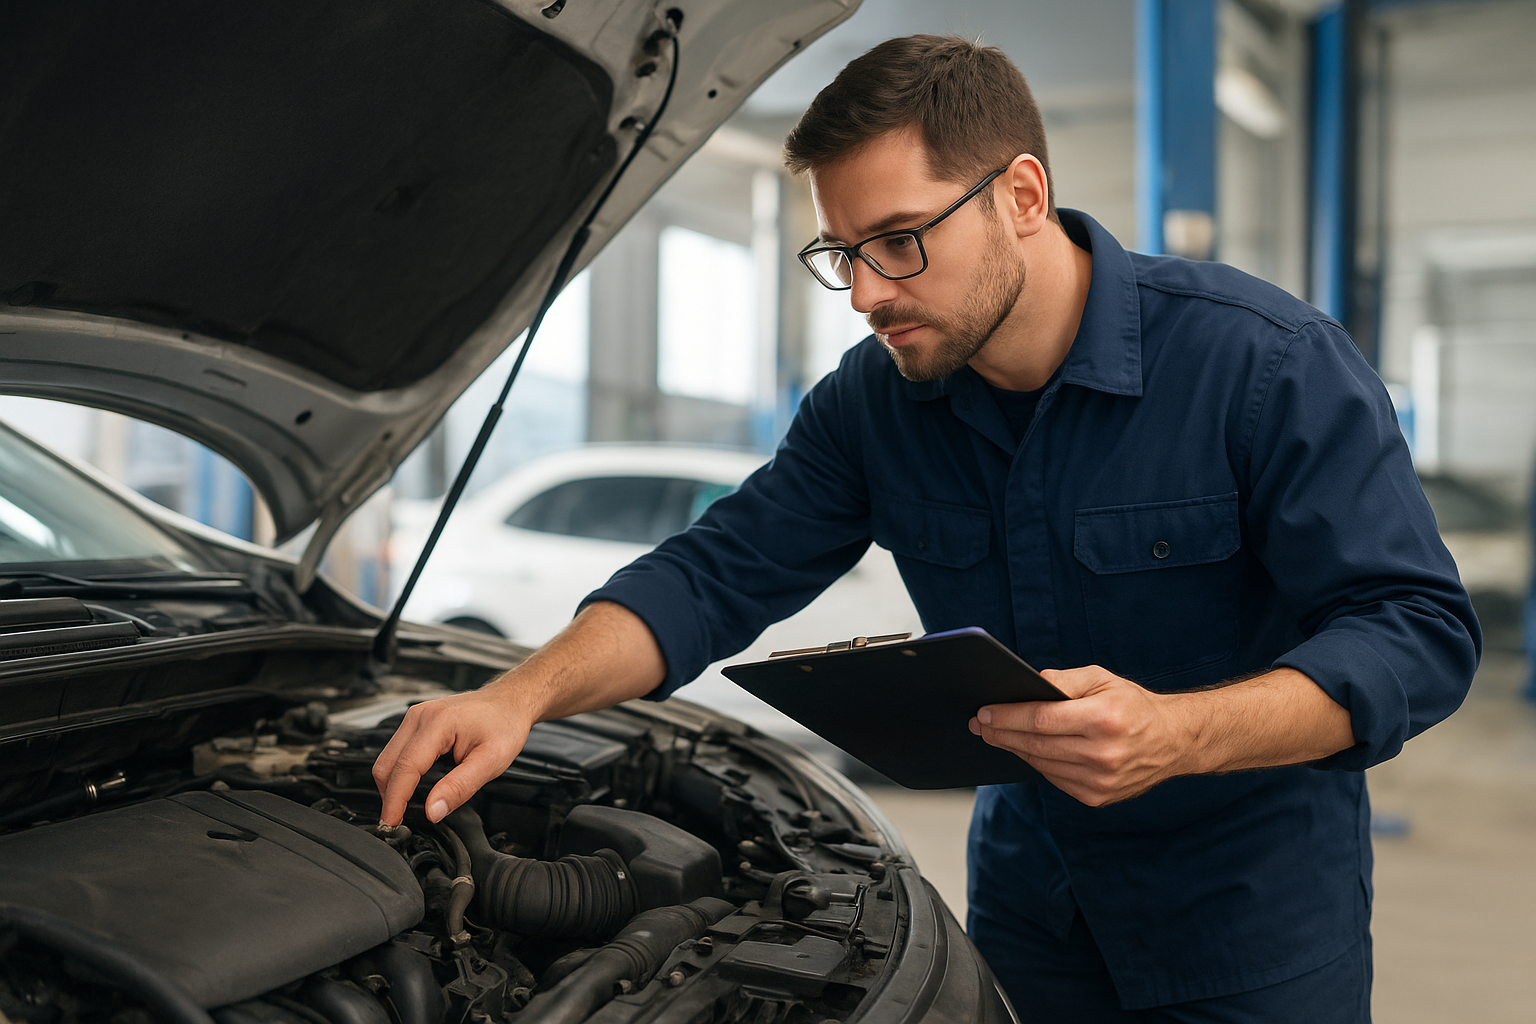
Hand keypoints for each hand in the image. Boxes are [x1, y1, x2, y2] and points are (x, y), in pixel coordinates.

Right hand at [372, 682, 532, 825]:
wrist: (509, 702)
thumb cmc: (504, 725)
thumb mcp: (491, 761)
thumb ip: (460, 788)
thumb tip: (432, 811)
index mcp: (438, 722)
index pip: (406, 767)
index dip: (395, 800)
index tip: (392, 823)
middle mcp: (421, 716)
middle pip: (387, 764)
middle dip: (389, 796)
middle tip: (398, 821)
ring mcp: (416, 717)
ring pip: (388, 759)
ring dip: (392, 785)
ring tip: (405, 808)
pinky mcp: (417, 722)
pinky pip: (396, 752)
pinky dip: (399, 773)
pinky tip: (411, 788)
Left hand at [967, 665, 1192, 805]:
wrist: (1173, 741)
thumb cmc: (1133, 705)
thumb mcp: (1102, 678)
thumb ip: (1064, 680)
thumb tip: (1028, 685)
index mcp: (1104, 719)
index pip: (1042, 719)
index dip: (1008, 717)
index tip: (984, 713)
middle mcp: (1103, 754)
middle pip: (1036, 745)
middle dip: (1002, 733)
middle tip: (979, 725)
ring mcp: (1101, 780)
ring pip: (1042, 764)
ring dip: (1014, 750)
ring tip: (995, 736)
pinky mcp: (1098, 797)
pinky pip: (1055, 779)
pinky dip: (1037, 764)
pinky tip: (1025, 751)